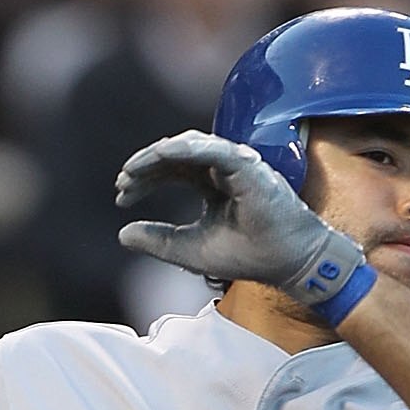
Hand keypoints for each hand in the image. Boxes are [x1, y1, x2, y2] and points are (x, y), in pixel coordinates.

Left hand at [115, 131, 369, 311]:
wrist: (288, 263)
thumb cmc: (248, 256)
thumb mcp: (190, 250)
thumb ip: (158, 241)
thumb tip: (122, 234)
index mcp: (210, 185)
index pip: (170, 171)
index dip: (143, 180)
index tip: (121, 197)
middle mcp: (221, 170)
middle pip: (174, 157)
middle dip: (144, 167)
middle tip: (122, 183)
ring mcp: (235, 164)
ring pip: (188, 146)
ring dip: (157, 155)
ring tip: (133, 171)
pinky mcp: (247, 165)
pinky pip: (211, 149)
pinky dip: (184, 149)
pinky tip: (160, 155)